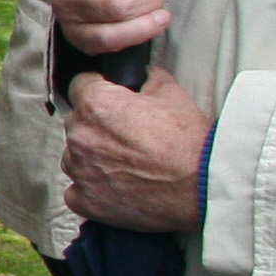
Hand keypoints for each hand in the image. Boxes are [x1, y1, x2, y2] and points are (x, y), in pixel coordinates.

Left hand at [62, 66, 212, 232]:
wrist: (202, 187)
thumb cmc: (187, 140)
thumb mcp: (172, 93)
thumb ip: (148, 78)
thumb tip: (143, 74)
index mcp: (95, 104)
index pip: (80, 86)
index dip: (98, 90)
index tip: (111, 100)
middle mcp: (80, 135)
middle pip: (77, 123)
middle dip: (96, 126)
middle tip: (126, 136)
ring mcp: (80, 170)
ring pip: (74, 157)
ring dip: (91, 158)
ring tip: (124, 165)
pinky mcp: (86, 201)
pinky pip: (76, 192)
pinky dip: (91, 190)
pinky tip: (115, 188)